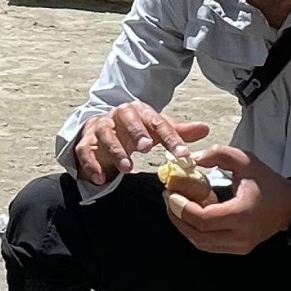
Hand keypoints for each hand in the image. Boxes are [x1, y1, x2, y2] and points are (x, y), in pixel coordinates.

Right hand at [72, 100, 209, 184]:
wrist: (101, 126)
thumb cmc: (133, 129)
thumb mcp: (155, 128)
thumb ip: (177, 131)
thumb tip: (205, 128)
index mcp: (139, 111)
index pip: (157, 122)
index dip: (171, 137)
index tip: (183, 153)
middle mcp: (118, 115)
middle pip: (127, 119)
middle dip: (137, 132)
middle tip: (147, 147)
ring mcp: (100, 128)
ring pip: (106, 135)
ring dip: (116, 152)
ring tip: (127, 168)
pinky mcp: (85, 142)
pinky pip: (85, 151)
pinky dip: (91, 164)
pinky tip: (100, 179)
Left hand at [165, 145, 290, 255]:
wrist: (290, 205)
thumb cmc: (268, 182)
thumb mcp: (245, 160)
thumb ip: (218, 154)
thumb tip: (192, 160)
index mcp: (242, 214)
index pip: (203, 219)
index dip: (182, 208)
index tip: (172, 192)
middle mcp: (240, 235)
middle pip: (197, 235)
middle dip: (177, 217)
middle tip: (169, 198)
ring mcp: (239, 246)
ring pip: (201, 243)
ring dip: (184, 226)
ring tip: (175, 207)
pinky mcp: (238, 249)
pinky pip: (209, 245)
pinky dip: (195, 232)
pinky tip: (189, 216)